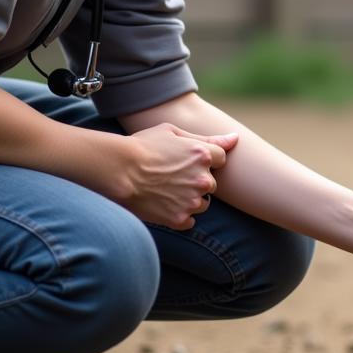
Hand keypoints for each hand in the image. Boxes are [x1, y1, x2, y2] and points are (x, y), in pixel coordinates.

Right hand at [119, 124, 237, 228]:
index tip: (185, 160)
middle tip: (171, 176)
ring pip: (203, 203)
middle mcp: (202, 179)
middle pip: (211, 183)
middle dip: (196, 180)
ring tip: (166, 190)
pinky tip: (163, 204)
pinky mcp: (179, 219)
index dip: (204, 159)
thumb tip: (235, 139)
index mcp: (203, 155)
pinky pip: (190, 221)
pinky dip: (179, 215)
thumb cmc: (142, 146)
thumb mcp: (172, 132)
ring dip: (190, 199)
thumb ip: (207, 138)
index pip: (221, 159)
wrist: (116, 170)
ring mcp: (191, 201)